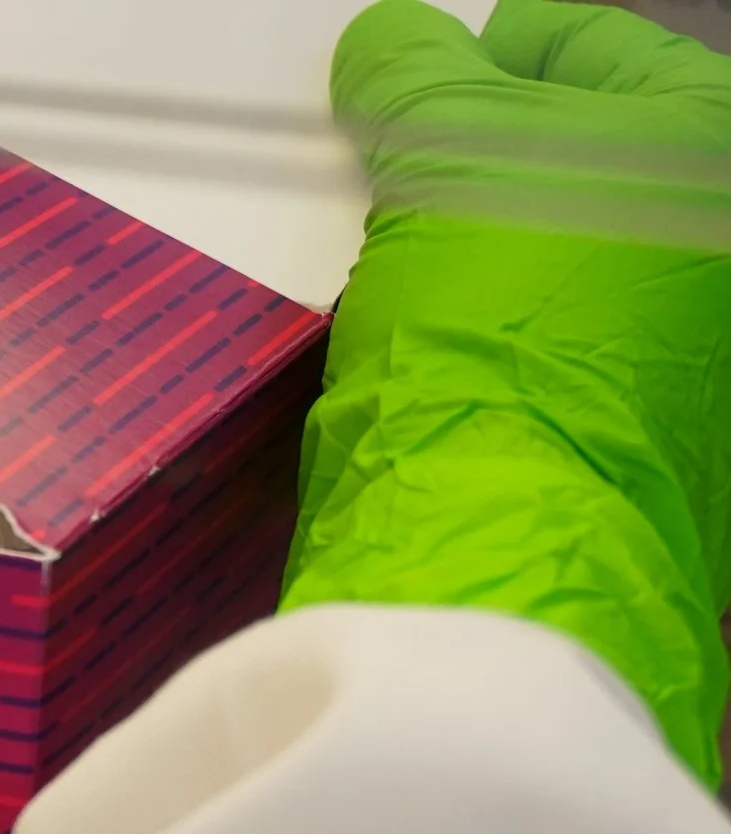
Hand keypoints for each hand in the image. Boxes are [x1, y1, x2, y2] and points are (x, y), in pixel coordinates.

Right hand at [287, 0, 730, 782]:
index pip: (588, 48)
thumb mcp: (449, 156)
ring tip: (406, 260)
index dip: (490, 50)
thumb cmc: (511, 335)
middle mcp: (721, 254)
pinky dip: (493, 327)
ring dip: (484, 243)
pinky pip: (552, 344)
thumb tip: (389, 46)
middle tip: (404, 161)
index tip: (428, 67)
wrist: (496, 532)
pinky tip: (437, 345)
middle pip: (586, 154)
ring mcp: (691, 351)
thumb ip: (415, 77)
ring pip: (565, 252)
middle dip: (490, 152)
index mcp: (713, 150)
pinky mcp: (638, 430)